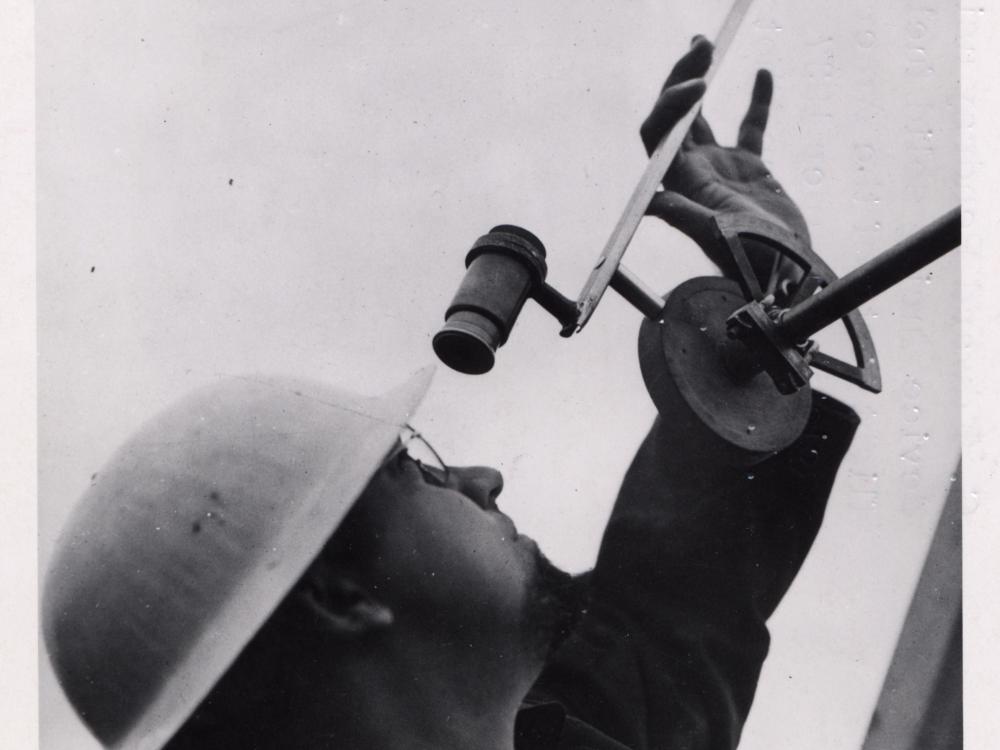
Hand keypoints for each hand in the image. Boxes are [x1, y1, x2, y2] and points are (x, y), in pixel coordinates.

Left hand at [641, 37, 808, 286]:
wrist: (788, 277)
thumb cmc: (755, 263)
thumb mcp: (721, 238)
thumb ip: (687, 217)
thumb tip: (654, 201)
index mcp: (681, 184)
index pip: (658, 134)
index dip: (670, 105)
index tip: (700, 85)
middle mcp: (692, 173)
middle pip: (672, 118)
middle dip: (680, 79)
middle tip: (699, 46)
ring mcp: (719, 170)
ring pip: (700, 118)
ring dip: (698, 80)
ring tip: (705, 45)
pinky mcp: (749, 171)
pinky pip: (749, 128)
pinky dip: (756, 102)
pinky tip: (763, 74)